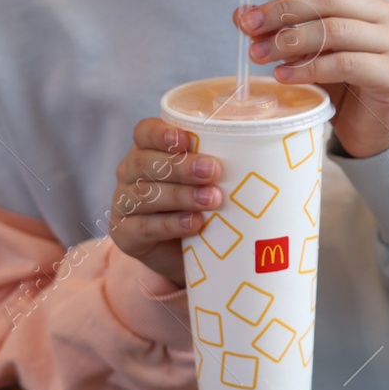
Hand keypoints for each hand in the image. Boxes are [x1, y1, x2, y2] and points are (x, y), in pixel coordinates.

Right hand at [108, 118, 222, 287]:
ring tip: (212, 199)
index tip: (187, 139)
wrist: (191, 256)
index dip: (161, 134)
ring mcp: (123, 204)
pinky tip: (195, 223)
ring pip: (145, 195)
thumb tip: (266, 153)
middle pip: (146, 163)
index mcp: (147, 151)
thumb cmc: (206, 208)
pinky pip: (144, 227)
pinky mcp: (125, 235)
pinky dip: (171, 224)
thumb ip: (223, 165)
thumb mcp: (213, 182)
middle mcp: (130, 174)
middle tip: (213, 170)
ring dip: (181, 195)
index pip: (144, 133)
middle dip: (181, 165)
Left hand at [236, 0, 388, 158]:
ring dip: (290, 41)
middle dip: (281, 10)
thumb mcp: (308, 49)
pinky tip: (283, 75)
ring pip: (334, 30)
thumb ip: (282, 29)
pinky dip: (307, 69)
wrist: (373, 123)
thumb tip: (243, 15)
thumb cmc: (343, 81)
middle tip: (249, 26)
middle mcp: (384, 12)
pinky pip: (343, 64)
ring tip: (260, 55)